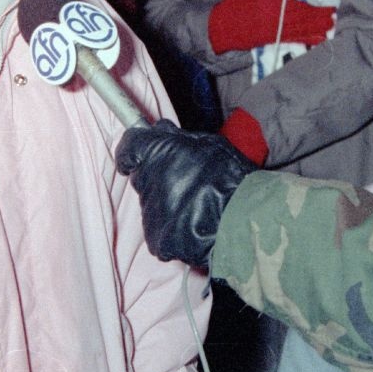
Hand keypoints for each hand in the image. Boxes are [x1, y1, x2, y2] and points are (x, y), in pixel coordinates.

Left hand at [115, 122, 253, 266]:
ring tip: (196, 206)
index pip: (128, 149)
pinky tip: (194, 224)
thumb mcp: (208, 143)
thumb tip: (159, 131)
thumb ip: (177, 138)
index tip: (136, 158)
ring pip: (152, 205)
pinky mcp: (157, 240)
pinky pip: (159, 231)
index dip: (133, 153)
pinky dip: (173, 228)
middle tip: (184, 181)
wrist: (244, 220)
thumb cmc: (231, 177)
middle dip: (157, 178)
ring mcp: (151, 213)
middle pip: (142, 178)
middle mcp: (148, 182)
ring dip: (167, 204)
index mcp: (157, 153)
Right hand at [207, 0, 335, 53]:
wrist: (223, 26)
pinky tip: (315, 38)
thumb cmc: (235, 5)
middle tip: (332, 15)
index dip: (312, 3)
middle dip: (318, 15)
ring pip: (300, 26)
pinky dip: (305, 38)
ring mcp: (274, 27)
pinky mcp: (271, 38)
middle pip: (302, 14)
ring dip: (315, 27)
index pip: (297, 0)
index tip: (324, 2)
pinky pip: (291, 38)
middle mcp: (275, 13)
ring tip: (329, 26)